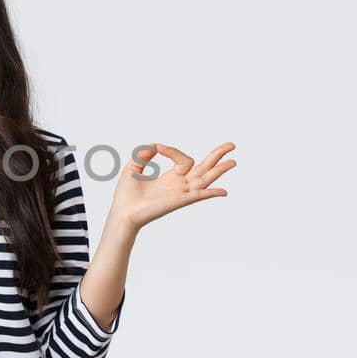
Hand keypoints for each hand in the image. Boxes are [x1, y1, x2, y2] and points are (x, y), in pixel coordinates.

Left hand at [107, 141, 235, 230]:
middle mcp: (180, 186)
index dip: (173, 150)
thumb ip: (144, 154)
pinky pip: (198, 195)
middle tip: (232, 145)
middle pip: (204, 168)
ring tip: (234, 161)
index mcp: (171, 179)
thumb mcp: (133, 167)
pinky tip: (223, 191)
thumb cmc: (126, 195)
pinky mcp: (178, 201)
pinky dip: (210, 193)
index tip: (158, 148)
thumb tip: (155, 145)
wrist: (122, 212)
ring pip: (205, 179)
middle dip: (217, 156)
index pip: (184, 159)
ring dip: (220, 170)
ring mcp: (181, 194)